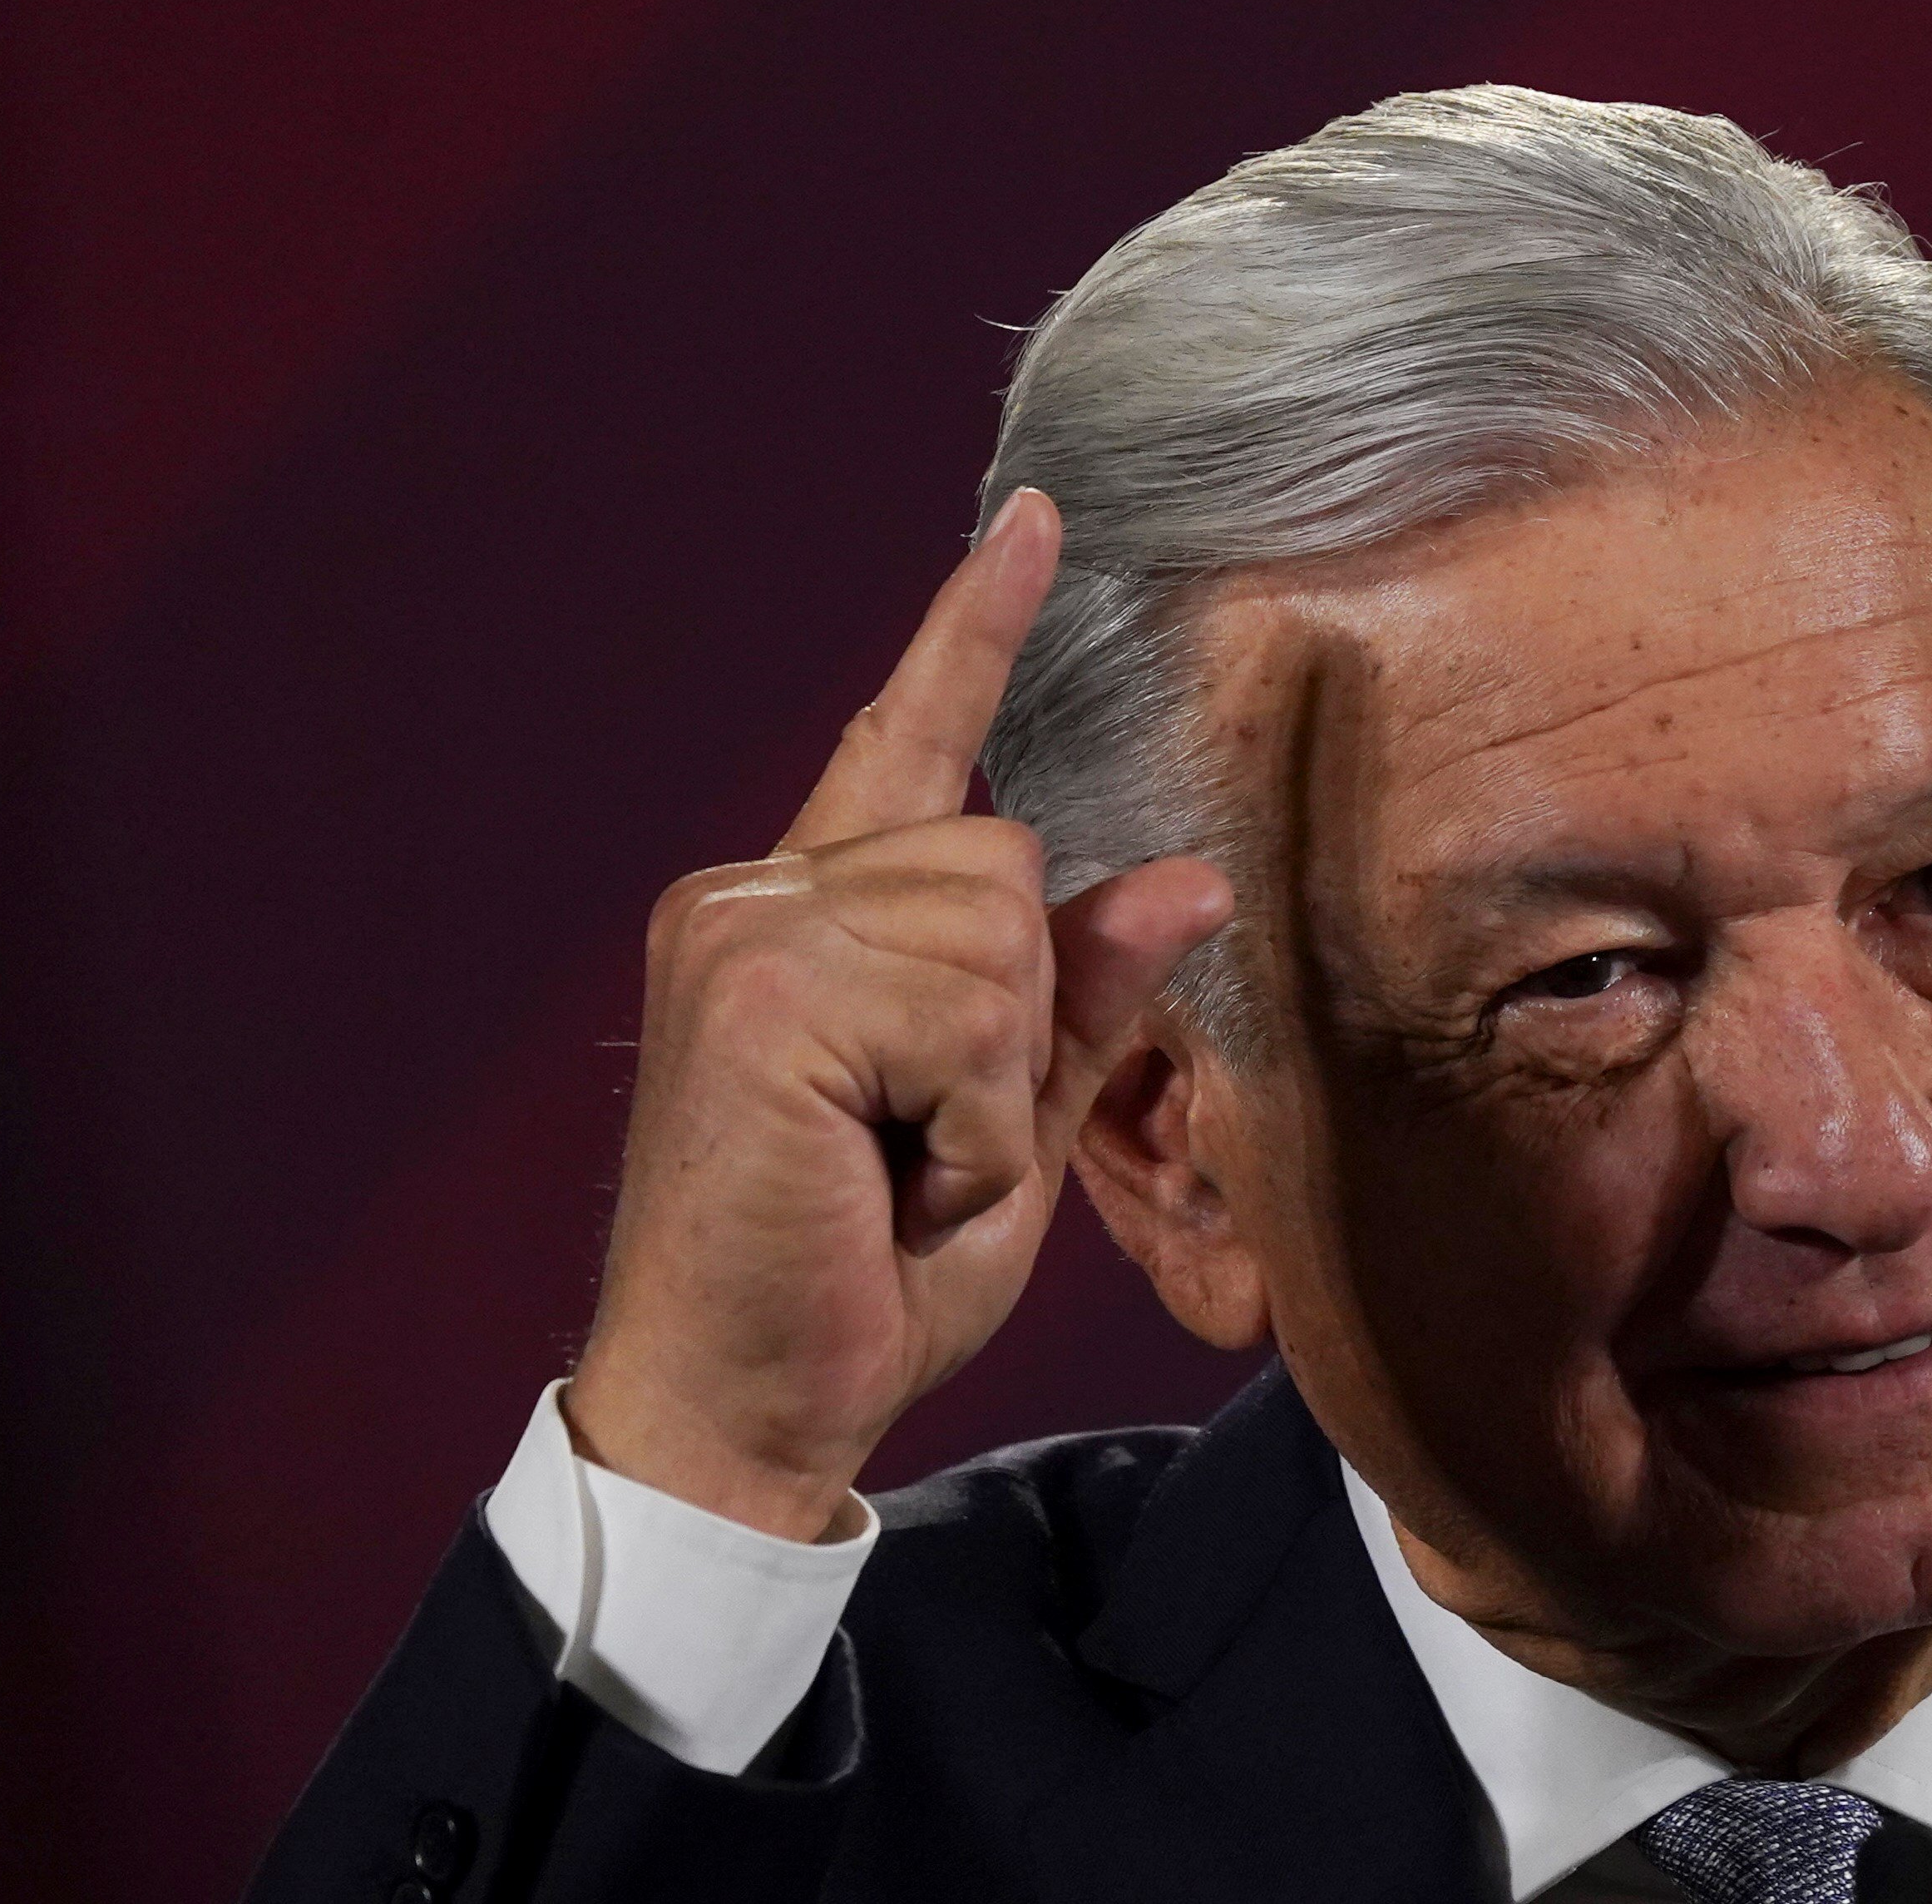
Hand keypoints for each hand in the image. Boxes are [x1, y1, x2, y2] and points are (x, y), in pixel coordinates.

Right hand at [564, 491, 1233, 1539]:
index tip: (1038, 519)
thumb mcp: (1006, 1128)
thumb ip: (1081, 997)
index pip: (911, 742)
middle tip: (912, 1148)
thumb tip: (1189, 875)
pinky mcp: (758, 987)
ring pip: (999, 930)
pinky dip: (968, 1126)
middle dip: (1014, 1031)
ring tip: (892, 1169)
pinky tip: (881, 1182)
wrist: (742, 1411)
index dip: (975, 631)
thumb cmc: (862, 1280)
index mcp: (810, 915)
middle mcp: (758, 895)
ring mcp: (745, 931)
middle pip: (1005, 863)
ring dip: (990, 1088)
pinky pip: (970, 1011)